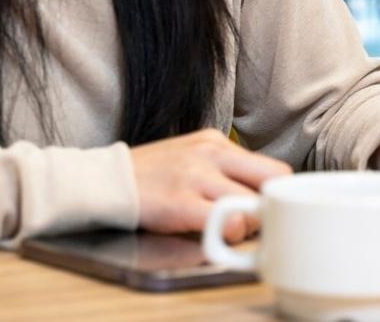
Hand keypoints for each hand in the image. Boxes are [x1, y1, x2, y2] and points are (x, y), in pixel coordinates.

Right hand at [129, 128, 291, 240]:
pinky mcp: (180, 202)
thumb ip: (224, 171)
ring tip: (226, 230)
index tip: (265, 210)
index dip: (275, 195)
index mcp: (217, 142)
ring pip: (250, 206)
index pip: (272, 168)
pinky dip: (225, 235)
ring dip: (245, 227)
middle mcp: (212, 153)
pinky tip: (212, 236)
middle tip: (251, 224)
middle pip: (272, 180)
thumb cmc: (152, 176)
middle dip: (268, 208)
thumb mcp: (193, 158)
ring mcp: (196, 176)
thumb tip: (258, 197)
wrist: (105, 181)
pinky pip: (222, 222)